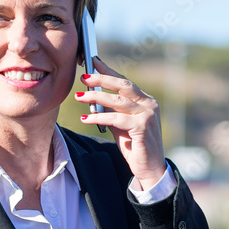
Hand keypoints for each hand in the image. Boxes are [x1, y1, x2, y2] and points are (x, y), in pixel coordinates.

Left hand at [76, 57, 166, 189]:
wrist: (149, 167)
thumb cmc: (134, 145)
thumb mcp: (119, 124)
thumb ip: (111, 110)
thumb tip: (92, 98)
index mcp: (145, 100)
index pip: (124, 82)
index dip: (108, 71)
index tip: (92, 61)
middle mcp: (149, 104)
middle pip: (123, 85)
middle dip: (102, 79)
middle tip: (84, 77)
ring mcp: (148, 115)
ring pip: (118, 101)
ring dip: (96, 97)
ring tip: (79, 96)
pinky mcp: (142, 127)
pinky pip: (116, 119)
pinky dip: (99, 118)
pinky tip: (85, 119)